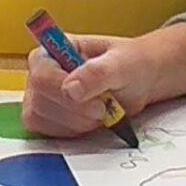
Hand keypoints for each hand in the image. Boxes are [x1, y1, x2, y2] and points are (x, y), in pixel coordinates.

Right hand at [24, 23, 185, 137]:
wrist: (147, 78)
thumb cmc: (137, 62)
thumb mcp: (124, 63)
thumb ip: (98, 74)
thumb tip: (71, 89)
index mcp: (51, 50)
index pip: (39, 76)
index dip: (65, 94)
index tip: (99, 103)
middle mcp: (41, 72)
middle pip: (38, 102)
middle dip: (76, 113)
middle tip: (107, 110)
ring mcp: (44, 96)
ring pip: (41, 121)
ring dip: (75, 126)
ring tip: (103, 114)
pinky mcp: (52, 118)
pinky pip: (48, 134)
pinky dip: (72, 135)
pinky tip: (94, 125)